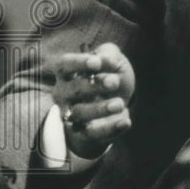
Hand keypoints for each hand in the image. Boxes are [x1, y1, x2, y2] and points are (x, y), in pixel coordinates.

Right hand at [50, 42, 135, 158]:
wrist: (117, 104)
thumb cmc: (111, 75)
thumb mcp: (113, 60)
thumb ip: (109, 54)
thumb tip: (105, 60)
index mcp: (68, 73)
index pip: (64, 65)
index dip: (78, 63)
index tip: (97, 63)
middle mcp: (64, 95)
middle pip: (71, 90)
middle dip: (93, 86)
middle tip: (113, 82)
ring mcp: (71, 115)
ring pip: (79, 114)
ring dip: (100, 108)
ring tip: (120, 104)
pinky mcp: (82, 134)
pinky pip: (92, 134)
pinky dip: (110, 128)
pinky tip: (126, 120)